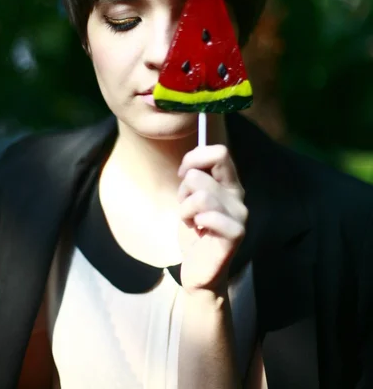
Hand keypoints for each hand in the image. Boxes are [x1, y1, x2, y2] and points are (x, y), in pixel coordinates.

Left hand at [177, 145, 246, 295]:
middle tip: (186, 208)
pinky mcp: (236, 233)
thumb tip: (191, 161)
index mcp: (230, 183)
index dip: (195, 158)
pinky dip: (195, 221)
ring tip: (190, 222)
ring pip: (200, 196)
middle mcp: (238, 196)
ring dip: (185, 209)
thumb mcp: (192, 198)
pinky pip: (209, 215)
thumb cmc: (195, 231)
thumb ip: (196, 177)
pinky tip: (198, 230)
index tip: (183, 174)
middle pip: (200, 175)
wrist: (199, 270)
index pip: (220, 152)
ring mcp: (239, 215)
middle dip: (183, 190)